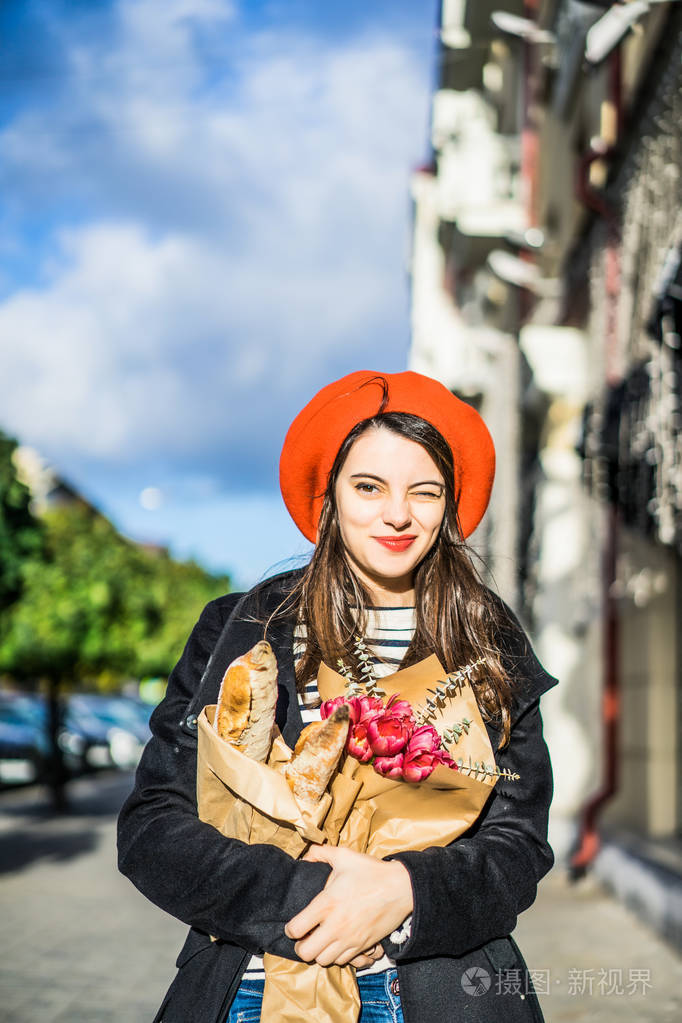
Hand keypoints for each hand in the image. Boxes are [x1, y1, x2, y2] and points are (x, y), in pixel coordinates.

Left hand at [285, 845, 412, 966]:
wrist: (400, 888)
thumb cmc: (371, 871)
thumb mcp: (344, 856)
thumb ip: (321, 853)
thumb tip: (306, 856)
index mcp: (326, 903)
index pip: (296, 929)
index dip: (290, 929)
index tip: (295, 924)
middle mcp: (335, 926)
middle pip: (306, 953)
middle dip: (301, 946)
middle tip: (306, 936)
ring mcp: (349, 939)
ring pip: (323, 961)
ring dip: (319, 952)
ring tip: (322, 940)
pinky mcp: (363, 946)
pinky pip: (343, 962)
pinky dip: (337, 956)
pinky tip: (338, 943)